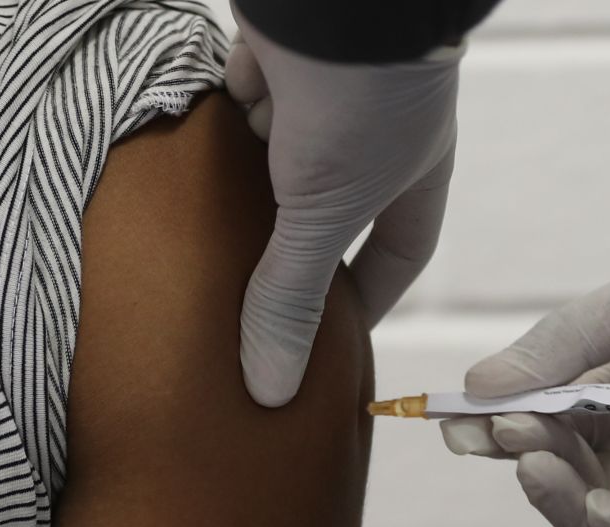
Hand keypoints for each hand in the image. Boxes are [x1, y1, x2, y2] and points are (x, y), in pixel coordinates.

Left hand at [226, 1, 460, 405]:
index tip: (336, 336)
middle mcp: (376, 134)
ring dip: (251, 182)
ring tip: (208, 237)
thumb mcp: (324, 212)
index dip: (371, 295)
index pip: (399, 251)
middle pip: (333, 207)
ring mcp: (328, 91)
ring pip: (282, 153)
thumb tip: (271, 391)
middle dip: (296, 246)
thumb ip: (292, 295)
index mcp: (412, 174)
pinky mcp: (279, 53)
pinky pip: (245, 97)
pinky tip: (196, 146)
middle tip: (254, 295)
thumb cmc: (363, 100)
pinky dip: (226, 118)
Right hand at [440, 152, 609, 526]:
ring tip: (537, 461)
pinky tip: (598, 504)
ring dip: (570, 506)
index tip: (459, 419)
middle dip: (536, 461)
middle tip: (508, 432)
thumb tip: (477, 393)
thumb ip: (568, 346)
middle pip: (581, 482)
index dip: (508, 429)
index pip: (558, 428)